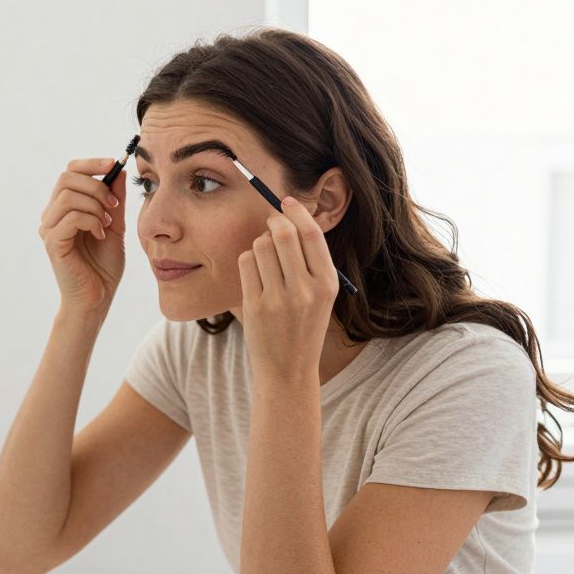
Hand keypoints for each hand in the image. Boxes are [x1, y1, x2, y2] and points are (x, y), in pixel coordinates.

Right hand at [37, 158, 126, 314]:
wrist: (97, 298)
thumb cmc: (103, 266)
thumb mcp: (114, 226)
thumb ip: (114, 200)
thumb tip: (119, 171)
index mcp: (64, 208)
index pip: (70, 172)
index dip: (91, 163)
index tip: (113, 164)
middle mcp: (51, 215)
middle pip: (66, 177)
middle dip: (96, 185)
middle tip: (113, 205)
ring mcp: (49, 229)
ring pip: (68, 196)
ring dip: (95, 205)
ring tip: (106, 224)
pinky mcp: (52, 243)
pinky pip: (71, 217)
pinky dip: (91, 221)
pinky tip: (100, 236)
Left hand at [236, 196, 339, 380]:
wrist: (288, 370)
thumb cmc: (302, 327)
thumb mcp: (320, 296)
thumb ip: (311, 262)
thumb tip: (290, 219)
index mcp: (328, 283)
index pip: (311, 234)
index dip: (297, 212)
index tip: (287, 202)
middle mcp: (306, 289)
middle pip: (283, 234)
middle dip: (273, 223)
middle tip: (270, 226)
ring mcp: (279, 298)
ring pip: (261, 245)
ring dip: (259, 244)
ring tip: (264, 258)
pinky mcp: (255, 306)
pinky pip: (246, 263)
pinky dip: (247, 261)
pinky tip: (254, 273)